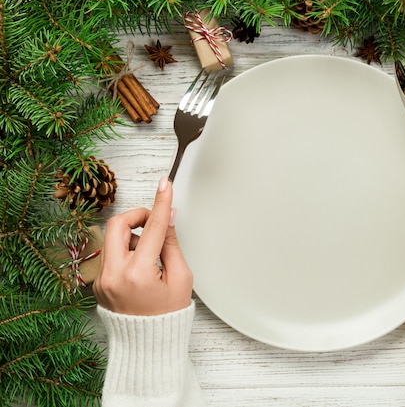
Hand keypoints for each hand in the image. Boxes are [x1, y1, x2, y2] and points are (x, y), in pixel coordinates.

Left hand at [93, 177, 192, 314]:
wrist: (146, 344)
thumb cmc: (167, 315)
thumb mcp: (181, 278)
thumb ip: (172, 245)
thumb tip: (168, 218)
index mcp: (137, 274)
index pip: (151, 229)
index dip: (161, 204)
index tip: (165, 185)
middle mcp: (113, 275)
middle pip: (118, 224)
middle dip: (137, 216)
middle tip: (153, 222)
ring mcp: (101, 279)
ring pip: (112, 238)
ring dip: (132, 236)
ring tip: (150, 257)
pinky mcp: (97, 282)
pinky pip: (110, 254)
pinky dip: (126, 251)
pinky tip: (140, 268)